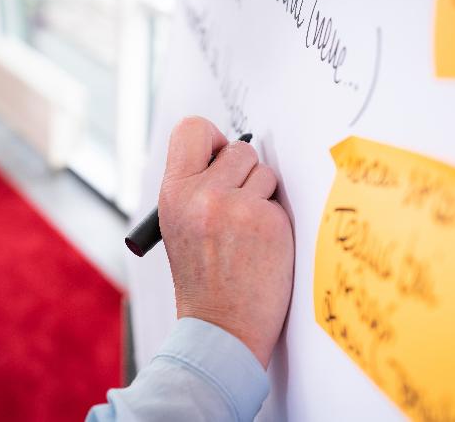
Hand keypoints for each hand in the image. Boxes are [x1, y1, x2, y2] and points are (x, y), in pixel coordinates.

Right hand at [158, 116, 294, 367]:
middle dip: (245, 173)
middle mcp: (201, 194)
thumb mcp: (179, 225)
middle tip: (237, 208)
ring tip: (248, 232)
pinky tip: (263, 246)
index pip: (192, 128)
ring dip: (263, 196)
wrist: (220, 328)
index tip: (221, 155)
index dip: (213, 138)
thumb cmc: (203, 279)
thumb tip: (230, 151)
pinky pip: (282, 200)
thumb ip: (196, 186)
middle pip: (240, 148)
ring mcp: (237, 207)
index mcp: (173, 193)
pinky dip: (276, 219)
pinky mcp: (269, 222)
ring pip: (266, 172)